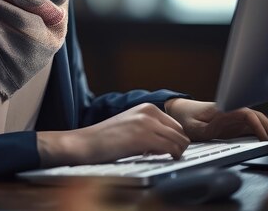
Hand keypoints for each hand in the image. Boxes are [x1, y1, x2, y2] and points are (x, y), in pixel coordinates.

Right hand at [37, 103, 189, 167]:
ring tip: (165, 159)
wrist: (86, 142)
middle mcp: (149, 111)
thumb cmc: (106, 138)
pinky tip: (162, 160)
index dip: (176, 140)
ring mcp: (147, 123)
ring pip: (179, 141)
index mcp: (147, 107)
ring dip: (177, 153)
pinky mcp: (144, 137)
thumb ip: (149, 127)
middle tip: (169, 157)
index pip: (176, 125)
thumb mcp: (131, 125)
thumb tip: (169, 142)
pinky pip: (170, 148)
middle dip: (179, 147)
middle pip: (180, 132)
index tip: (171, 150)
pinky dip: (171, 156)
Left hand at [164, 98, 267, 142]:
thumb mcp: (195, 128)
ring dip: (265, 126)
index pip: (245, 113)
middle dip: (266, 126)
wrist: (179, 110)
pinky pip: (248, 123)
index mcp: (221, 110)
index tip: (264, 137)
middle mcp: (229, 110)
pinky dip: (259, 129)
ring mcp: (231, 115)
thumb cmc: (186, 118)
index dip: (257, 124)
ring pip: (253, 117)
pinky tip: (265, 138)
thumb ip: (210, 128)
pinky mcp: (231, 121)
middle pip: (254, 114)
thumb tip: (226, 126)